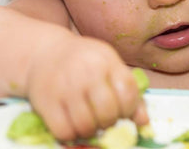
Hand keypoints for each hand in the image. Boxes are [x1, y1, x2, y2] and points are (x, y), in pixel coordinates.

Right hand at [25, 34, 147, 140]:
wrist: (45, 52)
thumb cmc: (84, 61)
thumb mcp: (109, 65)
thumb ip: (128, 90)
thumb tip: (143, 122)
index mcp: (106, 61)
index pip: (128, 92)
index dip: (130, 109)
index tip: (123, 112)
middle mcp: (86, 72)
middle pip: (108, 112)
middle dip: (110, 122)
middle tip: (104, 119)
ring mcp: (65, 87)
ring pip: (86, 126)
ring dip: (91, 131)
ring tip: (89, 123)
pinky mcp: (45, 101)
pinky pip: (64, 131)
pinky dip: (71, 135)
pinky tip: (73, 125)